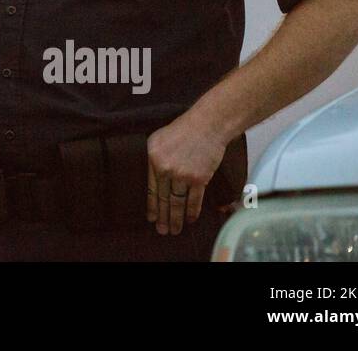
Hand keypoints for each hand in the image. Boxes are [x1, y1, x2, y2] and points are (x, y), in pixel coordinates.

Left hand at [146, 114, 226, 234]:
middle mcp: (166, 169)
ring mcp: (183, 175)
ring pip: (178, 202)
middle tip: (162, 231)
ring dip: (177, 219)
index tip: (151, 218)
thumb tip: (152, 179)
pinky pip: (194, 200)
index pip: (150, 189)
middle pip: (163, 199)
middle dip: (163, 217)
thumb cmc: (182, 130)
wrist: (206, 125)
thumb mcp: (157, 140)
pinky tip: (190, 220)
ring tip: (175, 230)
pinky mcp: (200, 178)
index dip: (151, 206)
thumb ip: (153, 159)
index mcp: (153, 159)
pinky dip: (192, 211)